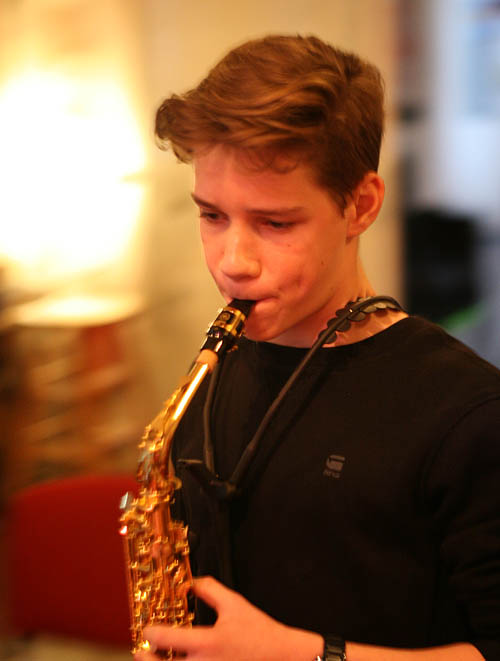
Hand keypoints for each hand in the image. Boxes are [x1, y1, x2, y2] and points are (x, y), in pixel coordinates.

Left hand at [134, 576, 322, 660]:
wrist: (283, 658)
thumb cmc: (260, 633)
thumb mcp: (235, 604)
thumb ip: (209, 589)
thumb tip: (190, 583)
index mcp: (207, 643)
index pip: (165, 639)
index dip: (150, 633)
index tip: (148, 629)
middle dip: (146, 658)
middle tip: (143, 651)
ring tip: (159, 659)